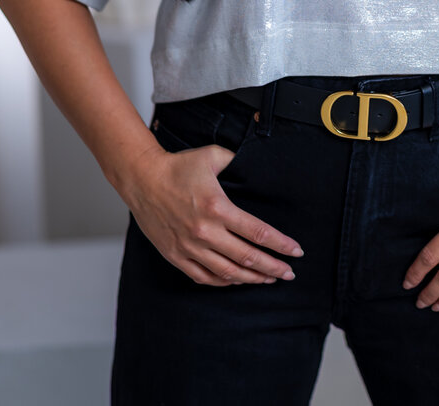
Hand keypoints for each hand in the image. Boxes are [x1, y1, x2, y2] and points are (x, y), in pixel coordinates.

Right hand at [123, 140, 303, 285]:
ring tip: (269, 279)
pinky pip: (204, 277)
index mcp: (217, 207)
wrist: (142, 179)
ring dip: (252, 278)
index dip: (280, 245)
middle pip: (247, 257)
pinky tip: (237, 280)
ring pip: (228, 272)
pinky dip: (224, 282)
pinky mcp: (176, 256)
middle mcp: (205, 231)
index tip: (296, 251)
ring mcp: (189, 247)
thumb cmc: (177, 166)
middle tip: (289, 273)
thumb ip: (237, 161)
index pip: (258, 232)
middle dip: (273, 267)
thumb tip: (257, 164)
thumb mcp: (212, 156)